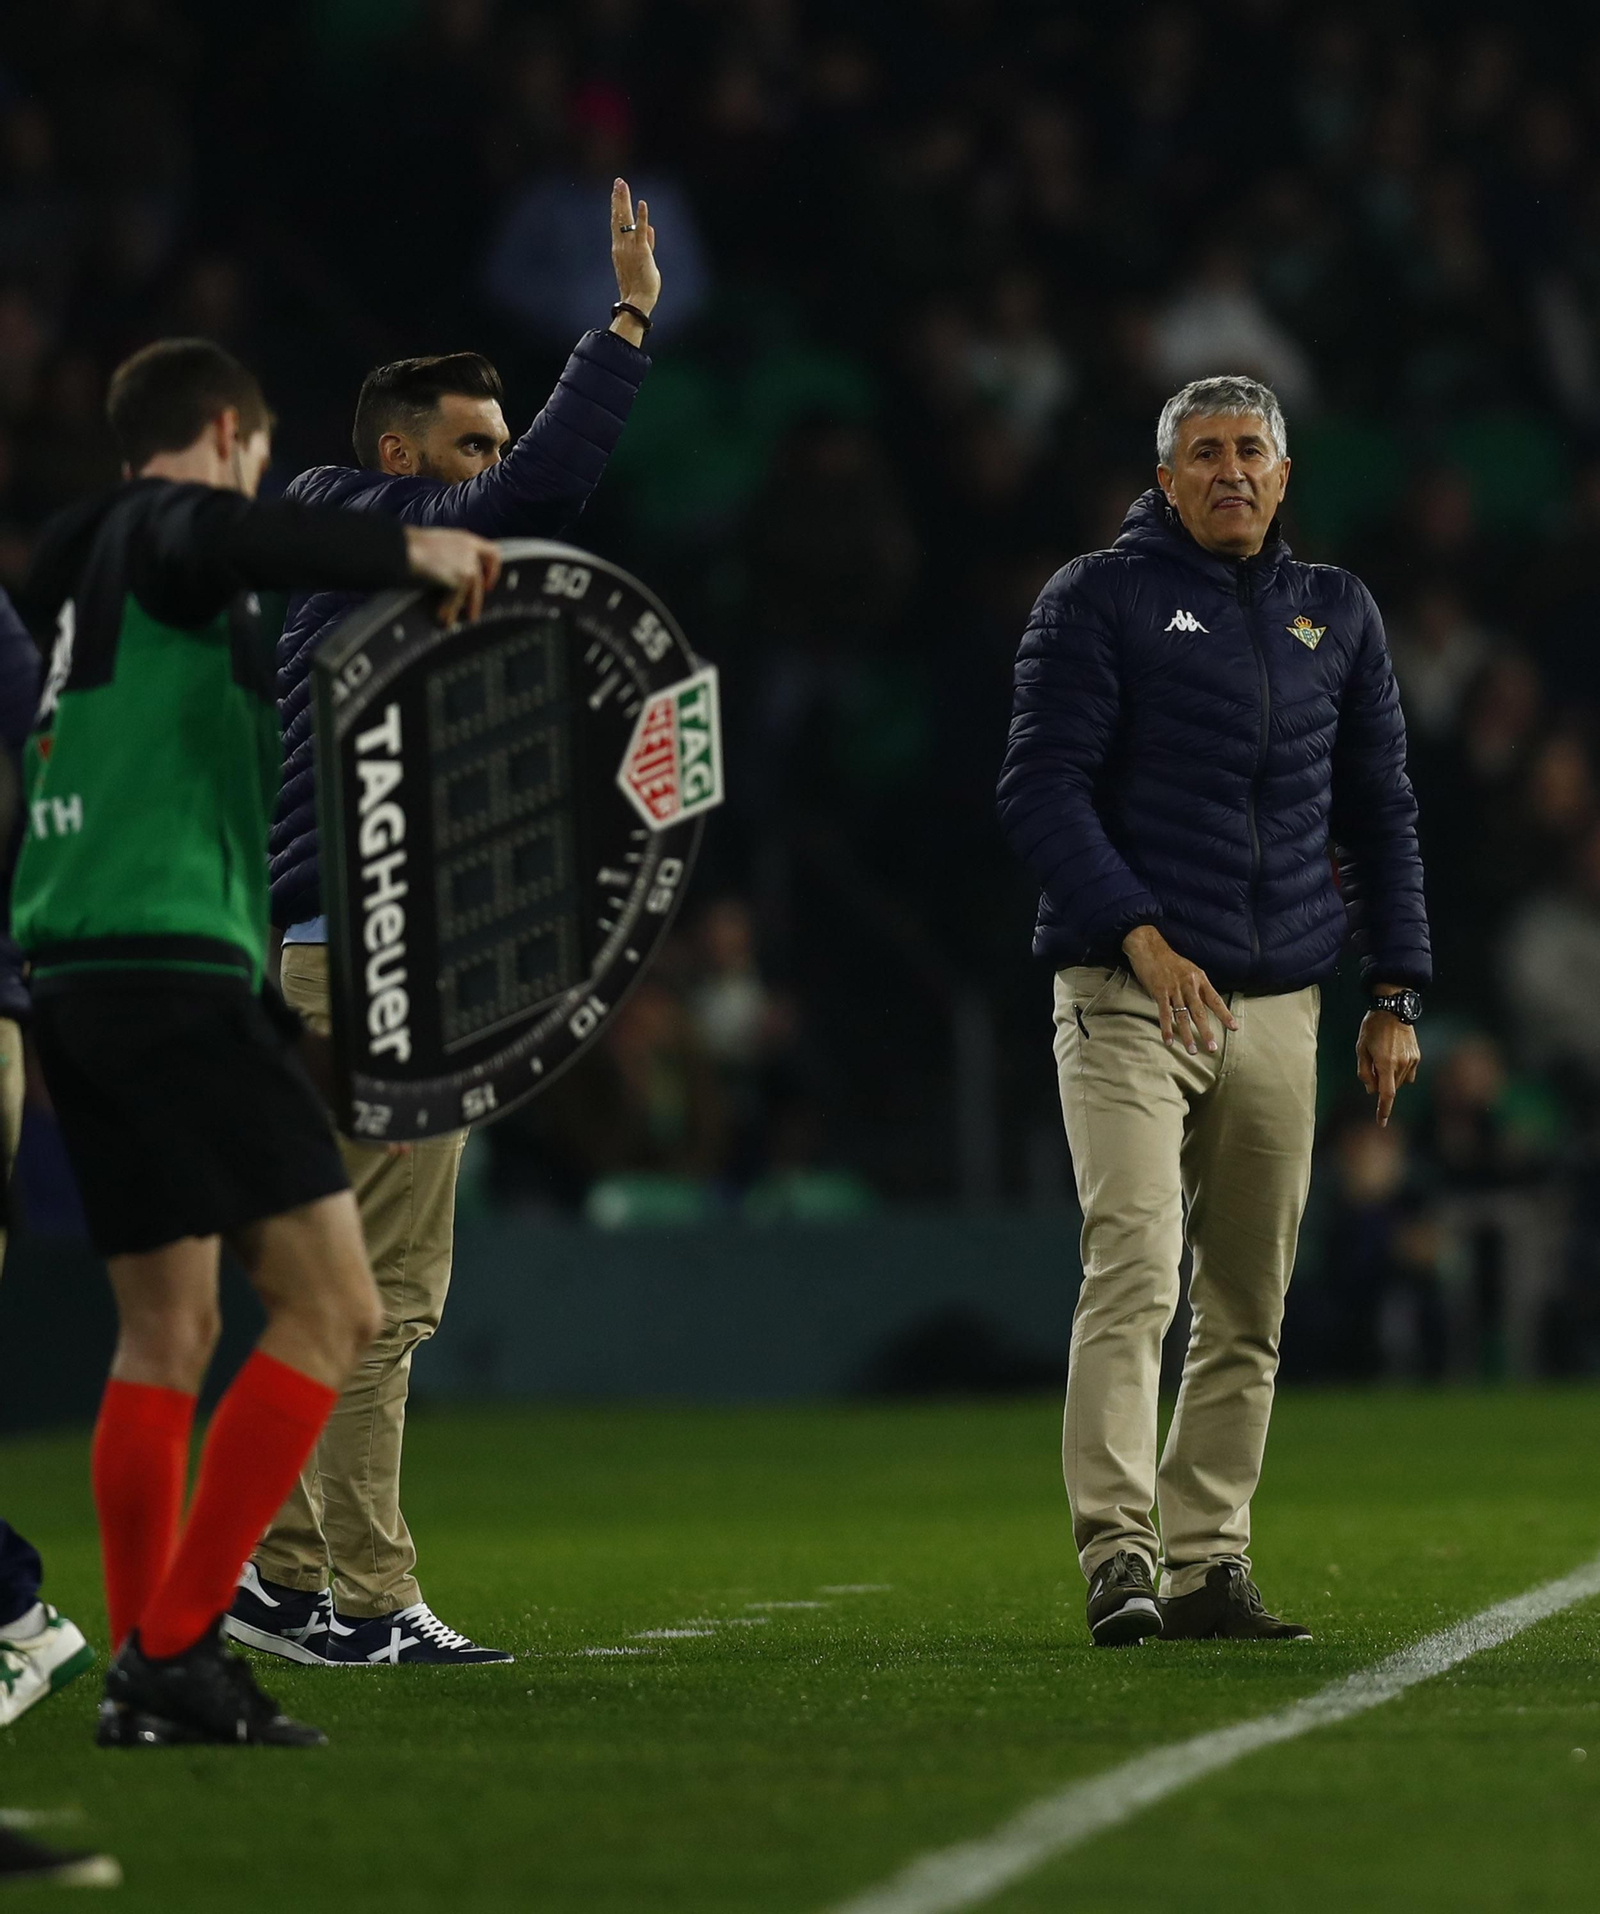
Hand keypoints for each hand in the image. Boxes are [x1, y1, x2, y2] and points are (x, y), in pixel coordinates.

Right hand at [403, 527, 500, 624]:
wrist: (402, 547)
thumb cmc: (410, 544)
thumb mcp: (438, 544)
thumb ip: (450, 556)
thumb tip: (448, 573)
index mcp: (466, 539)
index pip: (492, 552)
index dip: (493, 570)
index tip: (487, 583)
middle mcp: (470, 551)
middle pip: (480, 579)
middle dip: (477, 598)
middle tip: (473, 611)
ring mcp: (467, 565)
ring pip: (472, 592)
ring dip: (468, 608)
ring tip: (461, 620)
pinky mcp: (461, 579)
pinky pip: (457, 601)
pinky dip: (449, 611)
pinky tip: (443, 620)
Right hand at [610, 177, 659, 341]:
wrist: (637, 302)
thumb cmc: (640, 286)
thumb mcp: (644, 261)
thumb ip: (647, 243)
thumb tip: (650, 228)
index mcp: (620, 248)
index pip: (617, 223)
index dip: (617, 206)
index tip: (616, 192)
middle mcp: (621, 245)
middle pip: (618, 217)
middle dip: (618, 198)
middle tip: (618, 181)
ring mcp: (629, 248)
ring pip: (625, 220)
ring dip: (624, 201)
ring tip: (622, 185)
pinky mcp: (640, 252)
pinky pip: (640, 231)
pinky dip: (641, 217)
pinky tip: (641, 203)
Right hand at [1122, 924, 1238, 1054]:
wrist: (1149, 948)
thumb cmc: (1169, 960)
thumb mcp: (1189, 970)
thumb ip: (1196, 986)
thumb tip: (1204, 1002)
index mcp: (1199, 979)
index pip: (1215, 1000)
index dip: (1225, 1014)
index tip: (1233, 1028)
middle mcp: (1189, 985)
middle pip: (1200, 1012)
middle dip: (1206, 1031)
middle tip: (1212, 1048)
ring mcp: (1174, 989)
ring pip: (1183, 1016)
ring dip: (1187, 1035)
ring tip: (1192, 1050)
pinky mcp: (1159, 992)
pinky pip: (1164, 1014)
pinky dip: (1166, 1028)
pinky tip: (1169, 1041)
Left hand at [1356, 1004, 1420, 1127]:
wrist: (1394, 1009)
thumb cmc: (1372, 1027)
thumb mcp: (1361, 1048)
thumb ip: (1365, 1072)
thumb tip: (1371, 1090)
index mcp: (1386, 1063)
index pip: (1387, 1094)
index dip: (1383, 1110)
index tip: (1381, 1123)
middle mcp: (1402, 1064)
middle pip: (1391, 1087)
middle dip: (1381, 1085)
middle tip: (1372, 1065)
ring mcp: (1412, 1060)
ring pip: (1400, 1081)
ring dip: (1390, 1077)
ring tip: (1382, 1055)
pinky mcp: (1417, 1056)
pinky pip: (1408, 1073)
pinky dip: (1400, 1072)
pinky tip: (1393, 1056)